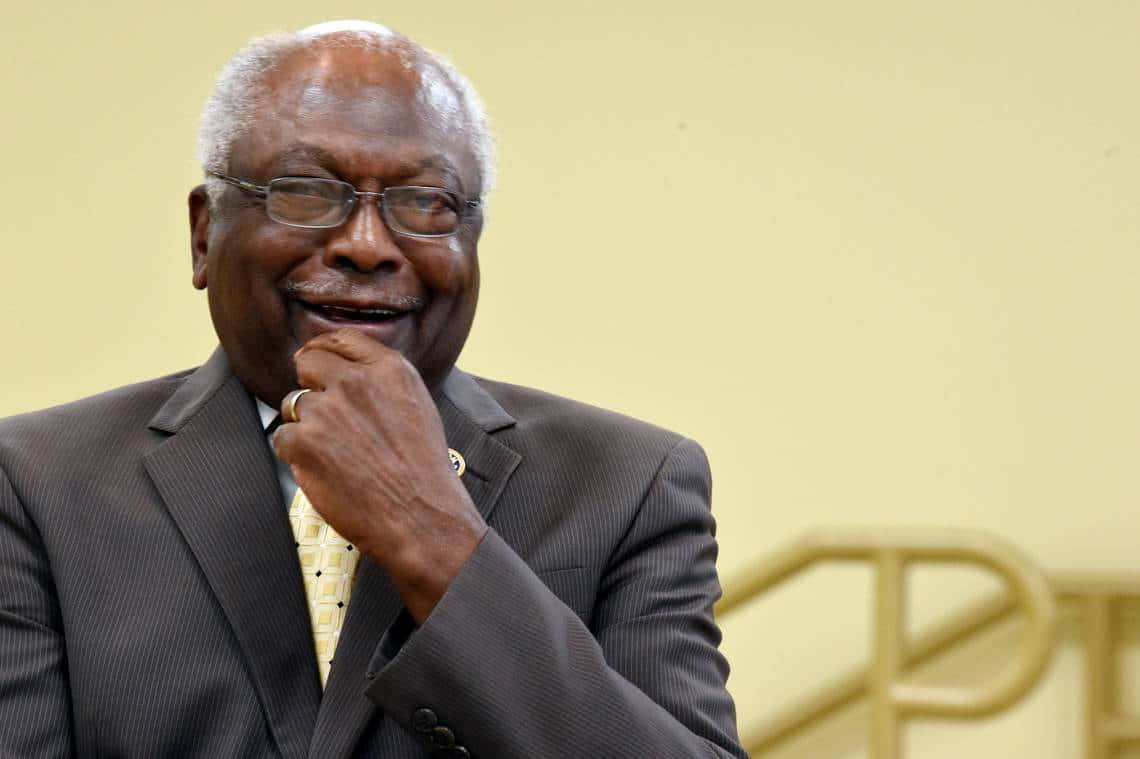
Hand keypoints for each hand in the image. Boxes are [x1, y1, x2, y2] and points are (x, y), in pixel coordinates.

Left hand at [272, 328, 486, 622]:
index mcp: (389, 369)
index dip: (325, 351)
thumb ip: (382, 380)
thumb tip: (347, 368)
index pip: (342, 339)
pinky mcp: (304, 443)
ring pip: (293, 403)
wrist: (422, 517)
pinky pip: (283, 438)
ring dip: (305, 425)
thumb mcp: (417, 406)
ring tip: (334, 452)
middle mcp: (356, 382)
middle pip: (308, 362)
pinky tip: (324, 470)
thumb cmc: (423, 470)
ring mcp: (327, 410)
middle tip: (321, 412)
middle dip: (310, 384)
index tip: (319, 363)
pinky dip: (296, 455)